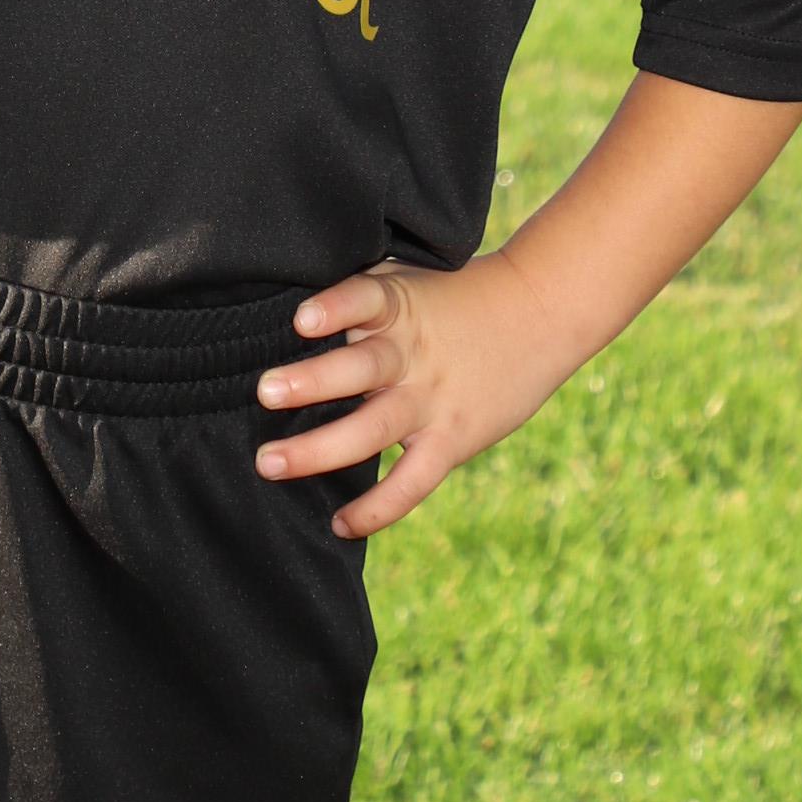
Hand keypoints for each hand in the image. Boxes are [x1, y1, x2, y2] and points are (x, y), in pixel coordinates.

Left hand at [257, 248, 572, 540]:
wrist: (537, 312)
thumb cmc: (452, 296)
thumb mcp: (406, 278)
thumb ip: (356, 293)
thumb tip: (285, 308)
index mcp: (398, 306)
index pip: (365, 299)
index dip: (334, 308)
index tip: (300, 320)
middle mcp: (411, 354)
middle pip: (360, 368)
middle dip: (311, 382)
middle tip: (264, 392)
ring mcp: (431, 400)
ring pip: (372, 428)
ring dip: (320, 448)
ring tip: (270, 462)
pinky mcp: (451, 440)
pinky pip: (411, 482)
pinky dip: (377, 508)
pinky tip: (339, 524)